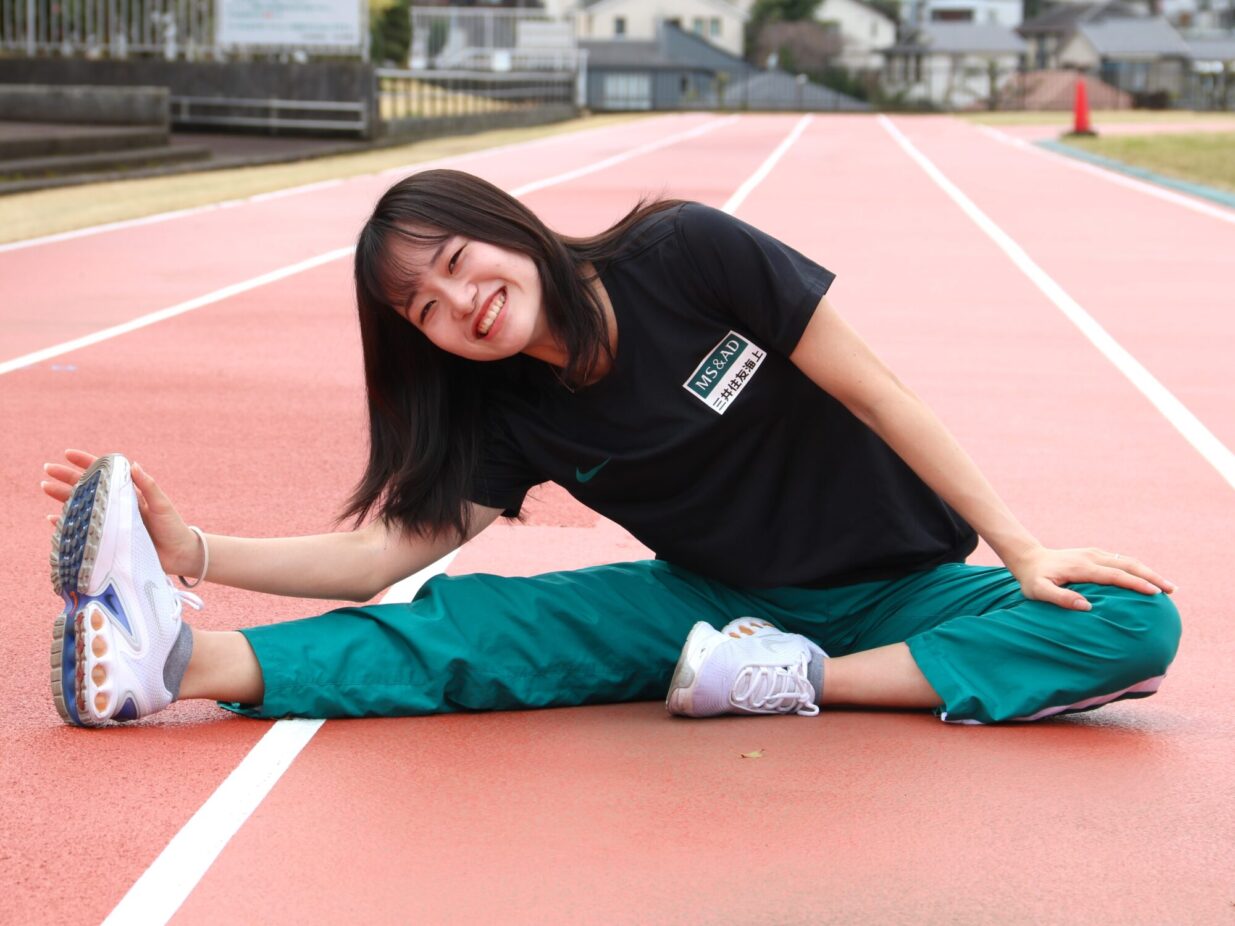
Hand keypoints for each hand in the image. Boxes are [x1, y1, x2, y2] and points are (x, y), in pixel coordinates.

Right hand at [41, 449, 202, 577]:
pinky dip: (67, 525)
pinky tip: (53, 519)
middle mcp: (115, 507)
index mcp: (128, 494)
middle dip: (66, 478)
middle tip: (47, 470)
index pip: (104, 474)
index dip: (86, 463)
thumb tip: (133, 464)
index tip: (68, 454)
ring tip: (45, 487)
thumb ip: (148, 485)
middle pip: (86, 488)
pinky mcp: (106, 541)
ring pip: (80, 506)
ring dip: (62, 497)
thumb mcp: (162, 504)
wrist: (179, 555)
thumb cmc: (172, 526)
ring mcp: (109, 523)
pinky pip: (81, 531)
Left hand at [1006, 545, 1175, 610]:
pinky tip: (1146, 579)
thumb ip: (1061, 598)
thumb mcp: (1039, 591)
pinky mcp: (1094, 554)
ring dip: (1148, 572)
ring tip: (1167, 586)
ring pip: (1127, 561)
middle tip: (1172, 590)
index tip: (1155, 593)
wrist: (1028, 558)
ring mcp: (1094, 553)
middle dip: (1152, 577)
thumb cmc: (1033, 579)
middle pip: (1129, 564)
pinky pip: (1120, 560)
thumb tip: (1087, 607)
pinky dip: (1137, 569)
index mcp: (1083, 567)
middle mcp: (1092, 557)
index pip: (1116, 575)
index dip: (1136, 584)